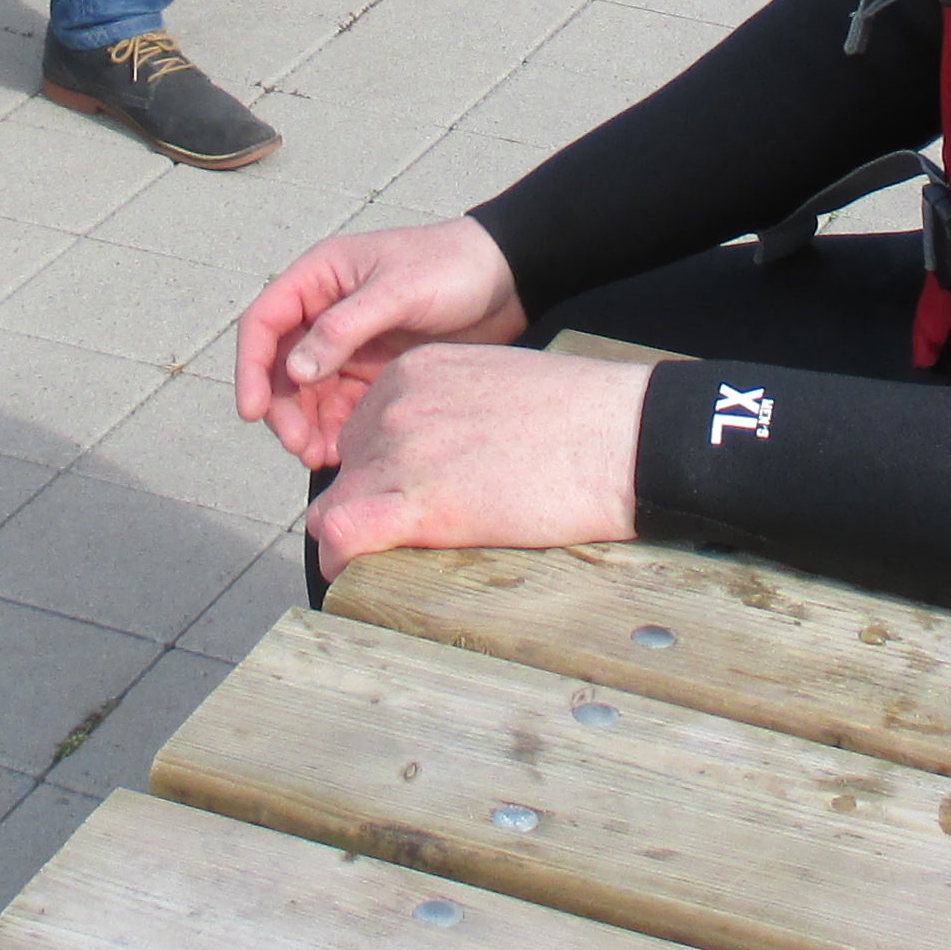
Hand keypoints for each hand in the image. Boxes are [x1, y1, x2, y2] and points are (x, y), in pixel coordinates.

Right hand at [234, 216, 527, 467]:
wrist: (509, 280)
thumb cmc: (454, 265)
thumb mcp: (399, 290)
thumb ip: (344, 326)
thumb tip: (295, 370)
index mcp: (321, 277)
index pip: (265, 322)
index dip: (251, 367)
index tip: (254, 410)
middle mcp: (325, 311)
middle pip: (281, 366)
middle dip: (283, 408)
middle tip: (298, 446)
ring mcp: (348, 344)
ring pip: (308, 393)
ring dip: (307, 425)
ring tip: (321, 458)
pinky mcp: (372, 371)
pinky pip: (340, 406)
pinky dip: (336, 429)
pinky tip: (342, 453)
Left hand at [310, 344, 648, 569]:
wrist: (618, 436)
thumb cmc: (577, 416)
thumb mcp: (493, 386)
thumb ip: (450, 409)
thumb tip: (442, 454)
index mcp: (413, 373)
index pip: (361, 429)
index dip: (378, 470)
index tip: (405, 497)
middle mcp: (394, 406)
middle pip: (347, 468)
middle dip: (368, 500)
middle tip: (412, 531)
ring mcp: (401, 452)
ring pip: (332, 507)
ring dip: (352, 538)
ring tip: (384, 562)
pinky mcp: (419, 503)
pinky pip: (341, 535)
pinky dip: (337, 561)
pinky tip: (352, 576)